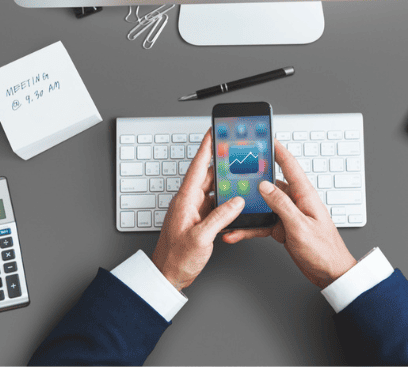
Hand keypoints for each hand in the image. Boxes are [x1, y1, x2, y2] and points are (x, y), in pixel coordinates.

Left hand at [152, 129, 245, 290]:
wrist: (167, 277)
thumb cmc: (176, 259)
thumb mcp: (201, 237)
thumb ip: (220, 217)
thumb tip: (236, 201)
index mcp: (185, 200)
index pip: (197, 166)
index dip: (206, 147)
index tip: (213, 131)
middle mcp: (188, 202)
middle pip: (208, 176)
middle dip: (222, 164)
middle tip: (236, 152)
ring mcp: (193, 211)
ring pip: (212, 191)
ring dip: (225, 184)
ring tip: (240, 176)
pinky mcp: (198, 221)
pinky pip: (214, 205)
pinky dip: (225, 202)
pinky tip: (235, 203)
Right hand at [222, 139, 356, 288]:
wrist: (330, 273)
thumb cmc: (324, 250)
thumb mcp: (300, 226)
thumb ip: (282, 204)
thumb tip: (265, 186)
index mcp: (304, 195)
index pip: (290, 166)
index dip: (278, 150)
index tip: (266, 138)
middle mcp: (296, 201)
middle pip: (271, 184)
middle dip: (253, 178)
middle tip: (235, 171)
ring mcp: (288, 214)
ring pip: (263, 205)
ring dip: (247, 208)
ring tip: (230, 207)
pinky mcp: (282, 228)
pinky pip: (262, 223)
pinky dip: (249, 228)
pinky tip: (237, 232)